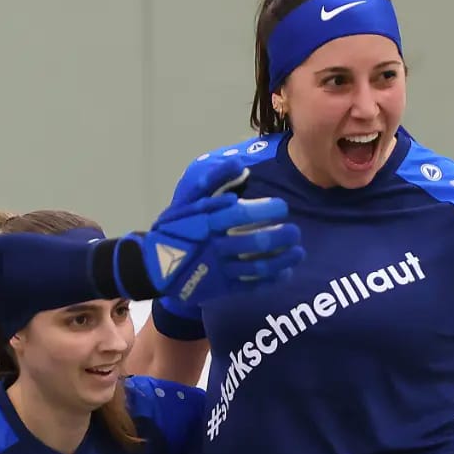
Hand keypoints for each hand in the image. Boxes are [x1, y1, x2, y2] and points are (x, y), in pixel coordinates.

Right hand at [131, 169, 302, 304]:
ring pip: (257, 267)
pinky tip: (286, 272)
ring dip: (282, 259)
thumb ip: (213, 181)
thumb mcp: (187, 200)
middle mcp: (215, 247)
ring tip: (299, 252)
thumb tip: (240, 165)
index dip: (266, 210)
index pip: (242, 215)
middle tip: (295, 232)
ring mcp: (219, 270)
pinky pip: (251, 285)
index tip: (282, 208)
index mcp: (207, 222)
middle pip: (255, 243)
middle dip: (281, 237)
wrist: (154, 266)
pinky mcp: (222, 288)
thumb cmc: (175, 228)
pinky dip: (272, 279)